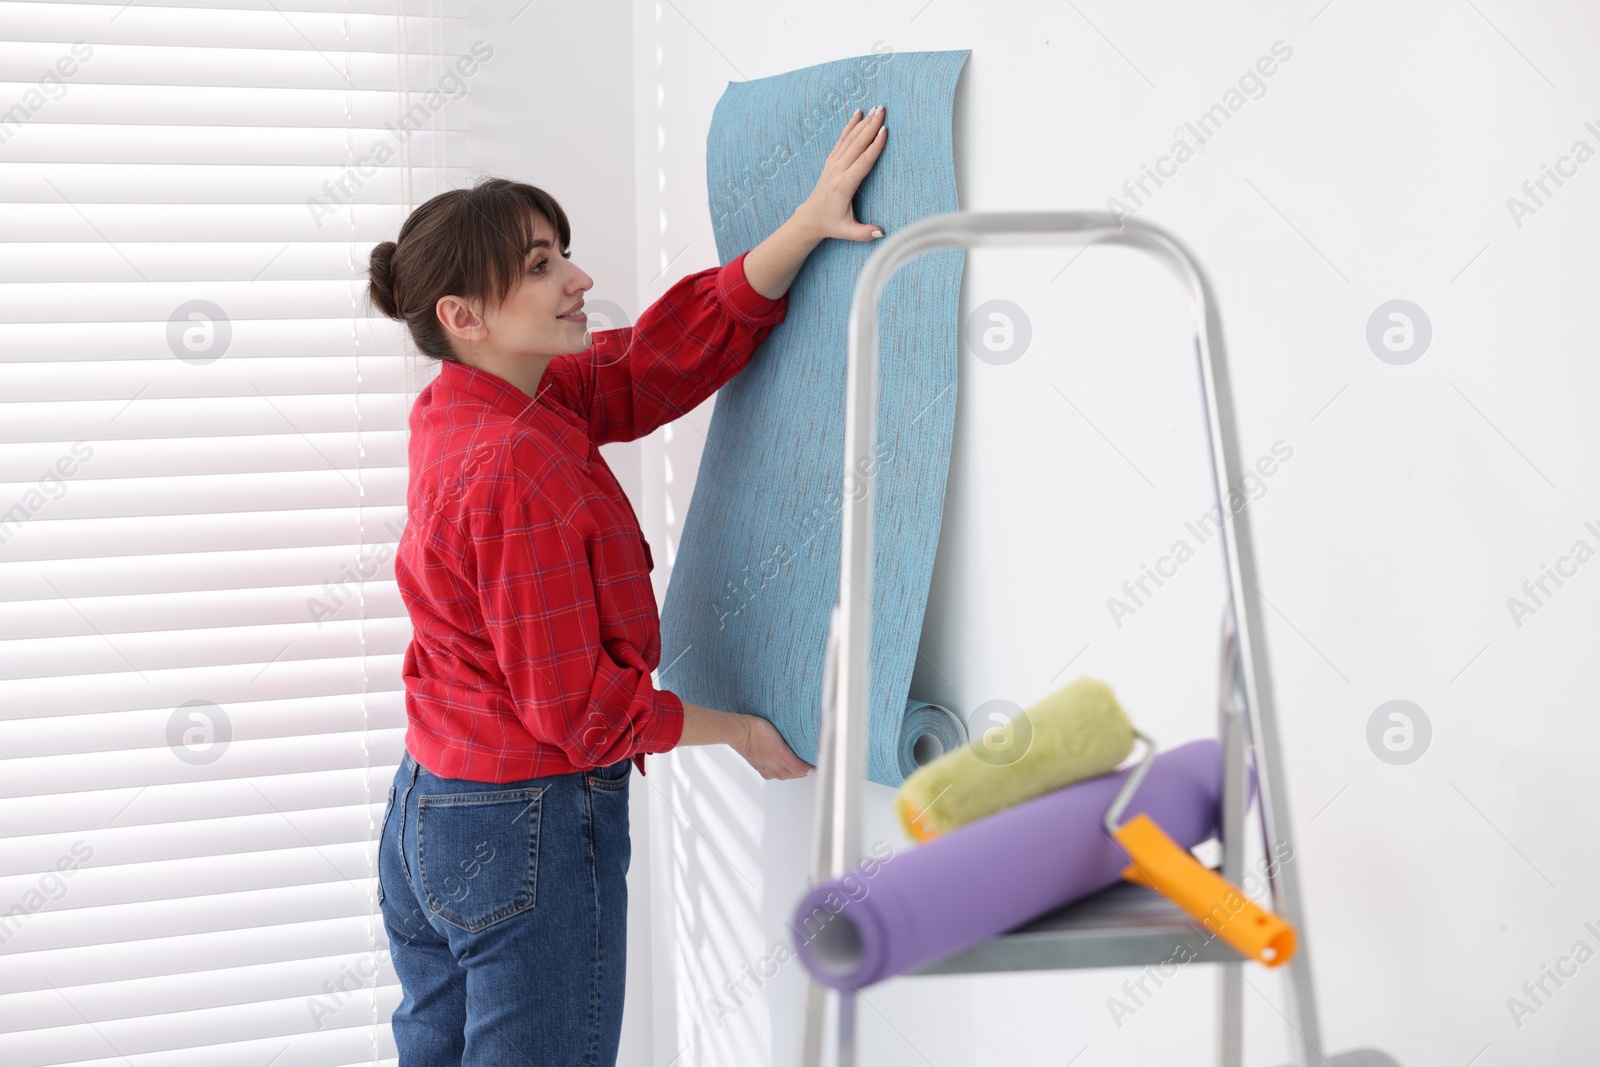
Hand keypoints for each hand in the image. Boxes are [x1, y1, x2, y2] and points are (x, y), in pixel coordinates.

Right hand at [732, 714, 813, 780]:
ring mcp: (766, 766)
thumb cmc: (757, 736)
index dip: (812, 765)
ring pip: (786, 767)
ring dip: (793, 761)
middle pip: (795, 771)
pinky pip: (775, 761)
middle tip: (811, 752)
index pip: (803, 772)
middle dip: (804, 764)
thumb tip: (809, 772)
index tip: (817, 756)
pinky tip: (783, 750)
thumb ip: (796, 765)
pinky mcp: (760, 759)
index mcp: (781, 772)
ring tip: (799, 750)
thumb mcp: (781, 751)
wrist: (739, 730)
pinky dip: (782, 758)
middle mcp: (774, 772)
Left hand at [796, 105, 887, 243]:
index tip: (885, 131)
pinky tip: (858, 114)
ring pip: (850, 139)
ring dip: (863, 123)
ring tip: (876, 109)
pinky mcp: (831, 161)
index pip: (863, 162)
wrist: (810, 218)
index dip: (875, 146)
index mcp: (844, 185)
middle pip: (857, 144)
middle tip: (883, 110)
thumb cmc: (831, 224)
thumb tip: (882, 232)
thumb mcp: (847, 232)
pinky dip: (850, 126)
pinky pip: (842, 140)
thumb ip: (864, 233)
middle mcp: (838, 171)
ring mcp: (833, 164)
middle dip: (871, 126)